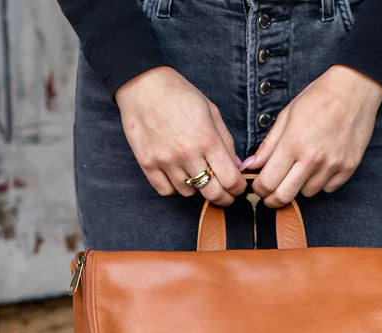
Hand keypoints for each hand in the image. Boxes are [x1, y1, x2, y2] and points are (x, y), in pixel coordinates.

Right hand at [115, 66, 246, 205]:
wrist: (142, 84)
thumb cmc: (180, 94)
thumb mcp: (211, 111)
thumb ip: (226, 141)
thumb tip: (237, 167)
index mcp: (207, 139)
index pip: (230, 179)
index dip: (238, 188)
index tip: (238, 188)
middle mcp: (187, 154)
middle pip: (212, 194)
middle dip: (223, 198)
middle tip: (225, 195)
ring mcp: (166, 161)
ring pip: (189, 192)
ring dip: (196, 187)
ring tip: (195, 173)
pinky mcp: (147, 164)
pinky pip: (166, 190)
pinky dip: (174, 187)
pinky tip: (177, 175)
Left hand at [243, 66, 381, 206]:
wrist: (355, 88)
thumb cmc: (318, 98)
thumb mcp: (287, 116)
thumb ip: (268, 145)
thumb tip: (251, 166)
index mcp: (292, 143)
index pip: (267, 182)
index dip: (259, 190)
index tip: (259, 188)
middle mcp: (312, 158)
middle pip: (284, 196)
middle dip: (273, 200)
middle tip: (271, 195)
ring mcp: (332, 165)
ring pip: (307, 193)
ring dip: (300, 186)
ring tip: (302, 168)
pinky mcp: (348, 168)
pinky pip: (328, 188)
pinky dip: (322, 182)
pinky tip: (322, 166)